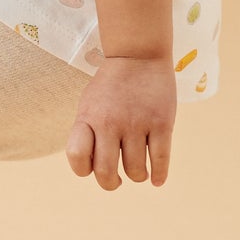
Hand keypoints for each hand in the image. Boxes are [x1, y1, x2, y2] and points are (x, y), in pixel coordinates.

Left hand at [65, 55, 176, 189]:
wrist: (138, 56)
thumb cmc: (110, 86)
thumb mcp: (88, 104)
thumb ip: (87, 133)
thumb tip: (91, 169)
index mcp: (88, 117)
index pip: (77, 156)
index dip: (82, 169)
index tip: (92, 167)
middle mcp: (110, 123)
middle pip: (106, 172)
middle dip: (111, 184)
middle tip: (117, 180)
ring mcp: (137, 123)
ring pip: (136, 171)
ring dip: (137, 176)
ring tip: (138, 170)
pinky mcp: (162, 123)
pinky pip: (161, 161)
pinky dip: (159, 176)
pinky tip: (156, 178)